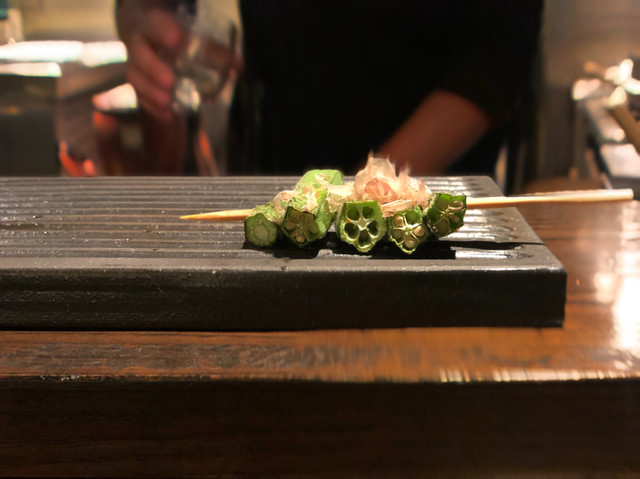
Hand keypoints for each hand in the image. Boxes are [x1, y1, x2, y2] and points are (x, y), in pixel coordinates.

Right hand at [116, 1, 241, 120]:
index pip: (155, 24)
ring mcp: (135, 64)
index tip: (178, 40)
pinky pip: (138, 96)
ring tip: (167, 102)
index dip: (164, 31)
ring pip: (134, 77)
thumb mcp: (189, 36)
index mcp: (153, 25)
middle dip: (153, 68)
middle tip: (170, 81)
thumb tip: (238, 65)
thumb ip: (214, 50)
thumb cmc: (173, 36)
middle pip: (139, 53)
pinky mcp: (136, 83)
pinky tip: (168, 115)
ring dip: (150, 92)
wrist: (147, 39)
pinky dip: (152, 107)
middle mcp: (140, 44)